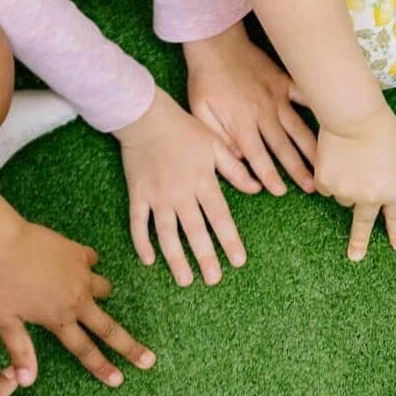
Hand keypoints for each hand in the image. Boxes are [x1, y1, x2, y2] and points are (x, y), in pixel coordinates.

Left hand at [0, 222, 154, 386]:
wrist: (5, 243)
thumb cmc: (0, 283)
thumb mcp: (5, 321)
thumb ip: (20, 351)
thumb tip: (26, 381)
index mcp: (59, 319)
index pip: (85, 350)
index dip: (102, 367)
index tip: (119, 380)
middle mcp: (77, 301)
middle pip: (109, 329)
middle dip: (130, 347)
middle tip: (149, 360)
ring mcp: (82, 276)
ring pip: (104, 289)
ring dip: (101, 294)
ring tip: (91, 293)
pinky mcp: (80, 254)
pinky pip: (91, 261)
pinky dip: (86, 264)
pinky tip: (76, 262)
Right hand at [116, 90, 252, 286]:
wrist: (145, 116)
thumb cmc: (183, 128)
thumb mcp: (215, 144)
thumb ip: (235, 169)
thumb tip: (258, 189)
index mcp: (203, 181)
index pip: (220, 217)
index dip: (230, 240)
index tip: (239, 261)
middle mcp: (181, 193)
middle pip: (195, 232)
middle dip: (205, 257)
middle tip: (214, 280)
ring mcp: (157, 196)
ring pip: (167, 234)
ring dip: (176, 259)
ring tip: (185, 280)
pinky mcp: (137, 194)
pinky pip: (138, 222)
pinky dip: (141, 242)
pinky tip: (148, 260)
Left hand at [185, 23, 317, 198]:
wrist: (215, 43)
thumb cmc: (205, 80)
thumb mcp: (200, 111)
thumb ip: (219, 138)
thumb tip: (240, 158)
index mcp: (240, 122)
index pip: (257, 156)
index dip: (269, 175)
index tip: (280, 191)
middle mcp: (263, 112)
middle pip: (283, 146)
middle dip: (298, 169)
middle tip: (313, 188)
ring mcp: (277, 97)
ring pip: (298, 127)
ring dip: (312, 148)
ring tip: (325, 164)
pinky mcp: (284, 82)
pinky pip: (305, 96)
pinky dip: (319, 107)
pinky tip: (335, 119)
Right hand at [315, 105, 395, 259]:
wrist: (354, 117)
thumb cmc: (381, 129)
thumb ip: (389, 177)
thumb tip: (376, 189)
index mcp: (394, 189)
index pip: (395, 216)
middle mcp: (371, 198)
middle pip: (363, 223)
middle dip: (359, 241)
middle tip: (355, 257)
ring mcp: (347, 193)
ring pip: (343, 196)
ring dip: (345, 183)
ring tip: (349, 158)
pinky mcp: (326, 185)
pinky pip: (326, 186)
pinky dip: (328, 174)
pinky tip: (334, 157)